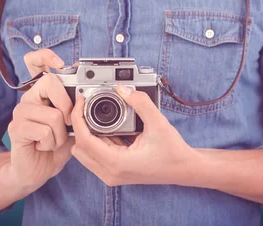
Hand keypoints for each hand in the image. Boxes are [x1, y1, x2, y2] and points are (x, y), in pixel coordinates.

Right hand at [7, 49, 74, 193]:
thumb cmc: (54, 147)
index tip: (60, 63)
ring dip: (60, 135)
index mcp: (41, 93)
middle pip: (50, 83)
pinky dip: (51, 144)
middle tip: (65, 124)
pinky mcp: (16, 128)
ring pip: (53, 115)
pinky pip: (45, 131)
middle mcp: (28, 98)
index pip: (34, 62)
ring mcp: (20, 112)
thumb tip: (86, 97)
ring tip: (52, 140)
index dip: (46, 56)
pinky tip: (43, 146)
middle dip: (67, 108)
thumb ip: (77, 111)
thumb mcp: (71, 126)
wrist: (36, 171)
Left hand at [70, 85, 195, 185]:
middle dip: (80, 127)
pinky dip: (97, 141)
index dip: (78, 118)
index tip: (81, 102)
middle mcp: (110, 173)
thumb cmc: (173, 152)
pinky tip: (111, 129)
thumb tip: (123, 89)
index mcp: (117, 163)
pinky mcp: (114, 172)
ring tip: (98, 117)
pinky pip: (95, 155)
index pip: (84, 140)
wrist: (184, 169)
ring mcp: (112, 175)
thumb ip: (141, 103)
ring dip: (88, 134)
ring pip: (85, 153)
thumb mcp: (159, 123)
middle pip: (79, 148)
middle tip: (87, 108)